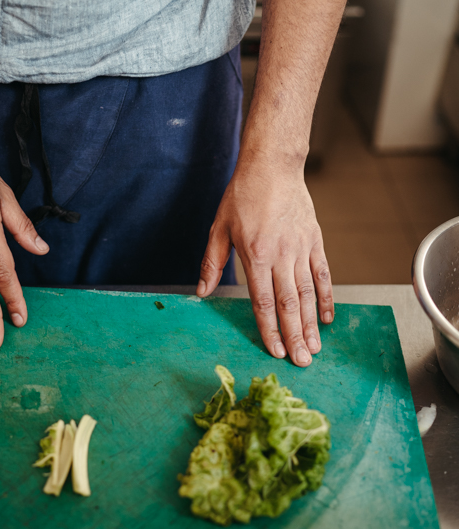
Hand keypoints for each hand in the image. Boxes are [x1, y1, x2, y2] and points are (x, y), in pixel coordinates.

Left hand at [197, 152, 333, 366]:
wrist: (273, 166)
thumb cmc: (243, 196)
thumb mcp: (219, 227)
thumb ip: (211, 262)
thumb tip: (201, 292)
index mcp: (256, 254)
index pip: (263, 301)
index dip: (269, 329)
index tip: (275, 351)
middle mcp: (282, 255)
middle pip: (289, 304)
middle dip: (295, 336)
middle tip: (302, 362)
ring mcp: (301, 249)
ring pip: (309, 293)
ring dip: (311, 323)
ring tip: (315, 348)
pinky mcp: (315, 241)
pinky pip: (323, 275)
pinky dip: (326, 298)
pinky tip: (326, 318)